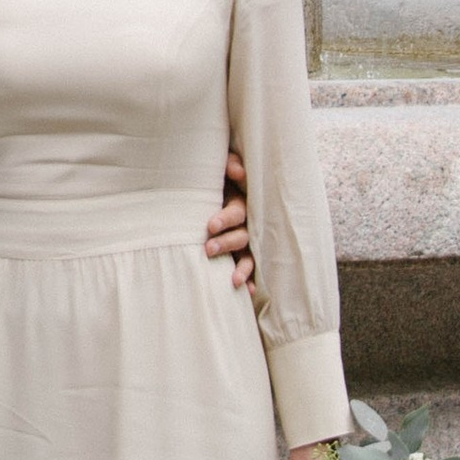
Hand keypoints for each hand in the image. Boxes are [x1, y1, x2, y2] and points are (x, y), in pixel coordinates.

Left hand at [205, 149, 255, 294]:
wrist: (220, 192)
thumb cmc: (219, 182)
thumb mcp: (223, 171)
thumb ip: (230, 165)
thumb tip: (237, 170)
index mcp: (242, 204)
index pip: (236, 213)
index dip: (225, 219)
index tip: (210, 226)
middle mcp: (249, 224)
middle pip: (242, 236)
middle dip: (226, 243)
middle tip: (208, 249)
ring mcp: (250, 241)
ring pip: (250, 256)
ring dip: (243, 268)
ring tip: (233, 281)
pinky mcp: (247, 255)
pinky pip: (252, 269)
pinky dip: (252, 281)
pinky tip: (249, 293)